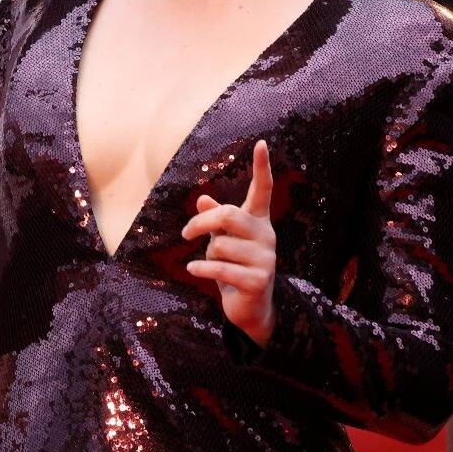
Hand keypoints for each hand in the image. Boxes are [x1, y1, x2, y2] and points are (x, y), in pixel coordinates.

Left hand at [182, 139, 277, 344]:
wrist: (249, 308)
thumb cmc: (234, 267)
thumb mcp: (222, 241)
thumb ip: (215, 220)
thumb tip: (202, 199)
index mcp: (259, 222)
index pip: (262, 190)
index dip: (262, 168)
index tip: (261, 143)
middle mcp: (266, 236)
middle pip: (228, 215)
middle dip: (200, 224)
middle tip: (186, 234)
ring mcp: (266, 259)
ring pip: (219, 245)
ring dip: (206, 255)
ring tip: (213, 265)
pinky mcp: (258, 280)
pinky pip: (219, 268)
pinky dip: (200, 269)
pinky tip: (194, 270)